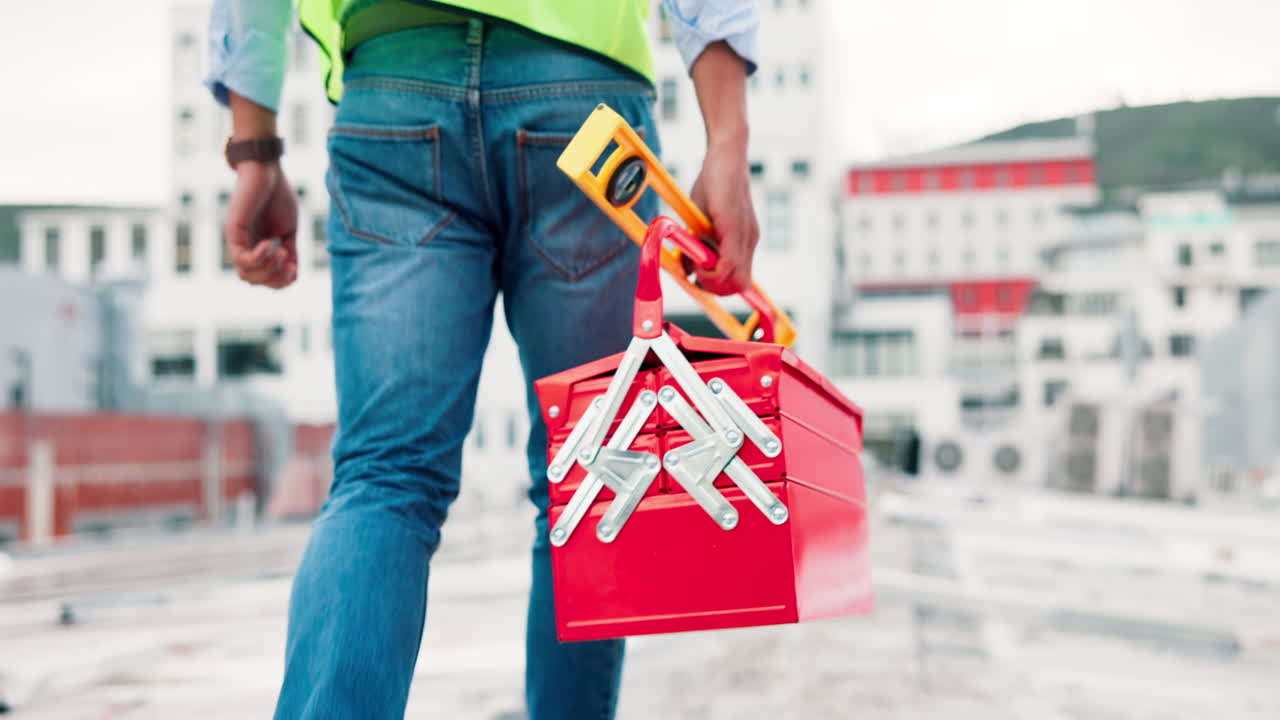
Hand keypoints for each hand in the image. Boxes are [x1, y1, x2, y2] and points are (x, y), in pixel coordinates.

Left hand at [224, 160, 297, 288]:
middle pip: (253, 280)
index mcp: (256, 248)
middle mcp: (243, 247)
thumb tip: (293, 274)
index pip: (263, 279)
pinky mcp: (233, 231)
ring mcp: (236, 240)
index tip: (295, 267)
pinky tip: (270, 244)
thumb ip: (290, 251)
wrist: (267, 169)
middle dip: (275, 278)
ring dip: (268, 270)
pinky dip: (259, 258)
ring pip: (246, 274)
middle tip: (289, 260)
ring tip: (281, 252)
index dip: (280, 281)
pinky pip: (242, 258)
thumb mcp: (288, 230)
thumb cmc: (277, 195)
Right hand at [689, 143, 757, 295]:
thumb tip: (687, 270)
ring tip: (695, 262)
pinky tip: (698, 258)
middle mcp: (749, 242)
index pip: (738, 281)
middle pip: (738, 287)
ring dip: (711, 280)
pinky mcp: (735, 229)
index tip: (697, 277)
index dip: (717, 286)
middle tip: (694, 271)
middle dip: (713, 287)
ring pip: (736, 282)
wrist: (726, 154)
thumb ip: (696, 246)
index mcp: (743, 242)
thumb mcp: (700, 221)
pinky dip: (712, 271)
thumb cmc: (712, 184)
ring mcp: (745, 237)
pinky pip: (729, 265)